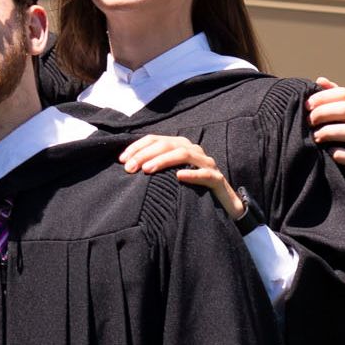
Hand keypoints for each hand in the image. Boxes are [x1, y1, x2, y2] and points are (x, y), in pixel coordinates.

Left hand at [120, 134, 242, 219]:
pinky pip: (205, 174)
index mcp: (180, 146)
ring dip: (164, 160)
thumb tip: (127, 167)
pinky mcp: (217, 179)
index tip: (122, 160)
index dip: (137, 147)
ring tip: (147, 170)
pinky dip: (192, 174)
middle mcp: (193, 150)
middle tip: (130, 168)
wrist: (222, 205)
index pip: (155, 139)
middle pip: (167, 145)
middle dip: (145, 154)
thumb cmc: (190, 189)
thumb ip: (154, 168)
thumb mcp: (169, 177)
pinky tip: (179, 177)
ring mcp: (206, 163)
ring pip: (184, 154)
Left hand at [308, 76, 344, 177]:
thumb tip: (320, 80)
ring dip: (328, 132)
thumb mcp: (336, 118)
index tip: (306, 104)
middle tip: (309, 120)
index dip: (324, 96)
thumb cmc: (339, 139)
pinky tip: (327, 153)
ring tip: (314, 137)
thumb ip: (330, 99)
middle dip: (324, 112)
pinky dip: (338, 154)